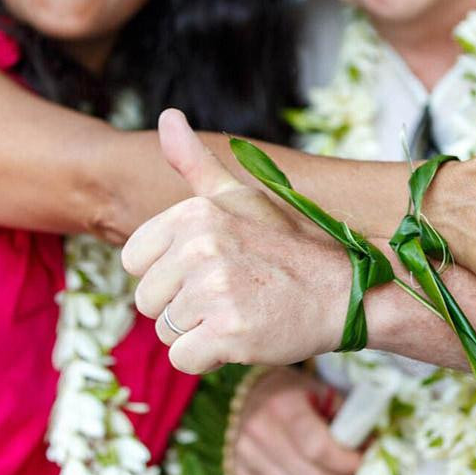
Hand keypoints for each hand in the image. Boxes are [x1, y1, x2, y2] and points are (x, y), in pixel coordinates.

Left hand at [121, 109, 350, 371]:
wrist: (341, 292)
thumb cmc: (283, 246)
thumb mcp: (239, 195)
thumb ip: (193, 161)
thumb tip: (166, 115)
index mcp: (194, 213)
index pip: (134, 261)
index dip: (167, 273)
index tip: (207, 268)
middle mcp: (200, 246)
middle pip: (147, 301)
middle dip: (182, 306)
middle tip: (229, 292)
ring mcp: (215, 290)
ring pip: (166, 332)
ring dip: (198, 332)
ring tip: (238, 310)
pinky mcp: (229, 332)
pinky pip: (184, 359)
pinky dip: (210, 357)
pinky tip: (243, 334)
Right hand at [234, 367, 359, 474]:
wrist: (242, 391)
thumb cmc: (286, 389)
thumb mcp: (316, 389)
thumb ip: (343, 415)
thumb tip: (370, 445)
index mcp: (282, 406)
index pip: (318, 447)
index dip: (347, 462)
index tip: (364, 461)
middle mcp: (259, 432)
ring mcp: (246, 457)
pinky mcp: (241, 473)